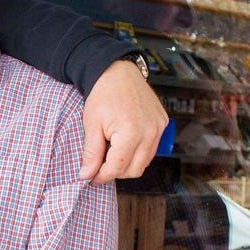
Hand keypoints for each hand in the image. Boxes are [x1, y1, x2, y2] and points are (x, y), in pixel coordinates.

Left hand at [80, 59, 167, 183]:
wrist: (117, 71)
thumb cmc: (102, 94)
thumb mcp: (91, 124)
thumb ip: (91, 153)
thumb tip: (86, 175)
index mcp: (131, 132)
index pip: (117, 167)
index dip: (102, 176)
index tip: (90, 177)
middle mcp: (150, 132)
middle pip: (134, 170)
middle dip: (115, 172)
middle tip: (99, 167)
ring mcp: (159, 128)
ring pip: (145, 162)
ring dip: (127, 164)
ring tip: (111, 154)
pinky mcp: (163, 123)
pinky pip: (151, 148)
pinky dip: (138, 152)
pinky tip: (124, 144)